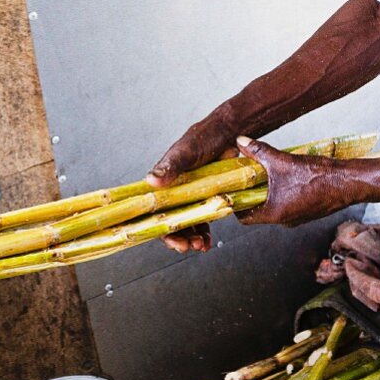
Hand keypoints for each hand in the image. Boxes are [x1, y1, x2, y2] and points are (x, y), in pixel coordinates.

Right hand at [147, 112, 238, 252]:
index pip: (153, 211)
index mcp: (164, 182)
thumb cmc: (203, 138)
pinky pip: (202, 219)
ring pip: (187, 224)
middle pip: (170, 222)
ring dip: (191, 238)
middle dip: (177, 238)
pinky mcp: (207, 198)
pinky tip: (208, 241)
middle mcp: (175, 191)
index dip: (159, 228)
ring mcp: (191, 196)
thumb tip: (150, 180)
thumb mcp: (186, 152)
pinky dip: (204, 232)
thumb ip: (169, 166)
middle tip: (187, 246)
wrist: (229, 133)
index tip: (170, 239)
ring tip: (200, 246)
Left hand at [234, 136, 357, 225]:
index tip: (232, 189)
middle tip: (247, 177)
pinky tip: (285, 177)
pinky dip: (282, 193)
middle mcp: (284, 220)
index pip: (243, 217)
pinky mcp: (306, 211)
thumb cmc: (318, 176)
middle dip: (251, 194)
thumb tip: (240, 142)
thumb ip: (259, 152)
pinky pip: (288, 204)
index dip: (235, 203)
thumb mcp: (282, 160)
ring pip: (274, 207)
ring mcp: (296, 218)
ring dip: (268, 192)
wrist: (348, 182)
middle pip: (257, 210)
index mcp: (274, 214)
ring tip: (266, 174)